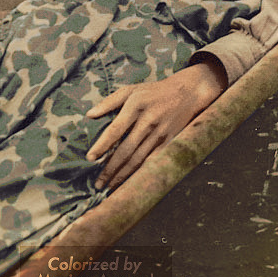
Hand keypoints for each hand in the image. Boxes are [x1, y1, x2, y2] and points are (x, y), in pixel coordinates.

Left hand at [86, 61, 226, 189]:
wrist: (189, 91)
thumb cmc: (155, 91)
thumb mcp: (133, 89)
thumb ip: (110, 101)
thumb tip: (89, 115)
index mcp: (136, 105)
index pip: (115, 128)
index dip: (102, 145)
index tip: (90, 158)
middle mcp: (148, 120)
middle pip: (126, 149)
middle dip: (110, 169)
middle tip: (97, 184)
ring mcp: (160, 132)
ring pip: (138, 159)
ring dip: (122, 175)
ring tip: (109, 187)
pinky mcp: (170, 140)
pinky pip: (152, 161)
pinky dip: (140, 173)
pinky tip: (130, 182)